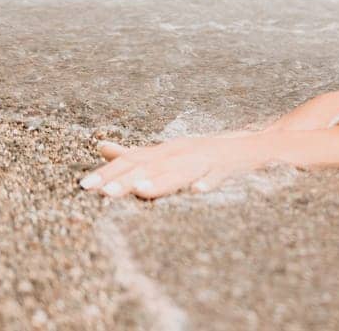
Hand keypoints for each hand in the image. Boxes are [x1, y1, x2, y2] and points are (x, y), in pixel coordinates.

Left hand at [78, 132, 269, 199]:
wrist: (255, 146)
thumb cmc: (205, 153)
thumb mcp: (167, 151)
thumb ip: (134, 153)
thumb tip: (100, 146)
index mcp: (166, 151)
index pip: (133, 160)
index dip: (109, 172)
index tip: (84, 186)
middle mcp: (182, 153)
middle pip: (151, 166)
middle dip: (127, 179)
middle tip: (104, 193)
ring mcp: (204, 161)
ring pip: (180, 172)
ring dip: (162, 181)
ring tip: (141, 191)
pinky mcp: (227, 169)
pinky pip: (218, 177)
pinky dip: (208, 183)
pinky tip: (198, 192)